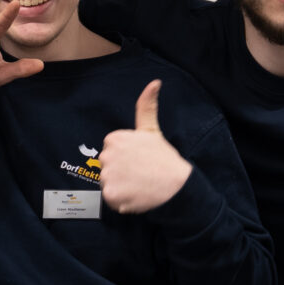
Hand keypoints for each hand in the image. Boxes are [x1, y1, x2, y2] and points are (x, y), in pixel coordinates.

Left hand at [99, 82, 193, 213]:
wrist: (176, 185)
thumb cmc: (164, 158)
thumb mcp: (152, 130)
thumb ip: (146, 106)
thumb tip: (154, 82)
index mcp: (113, 139)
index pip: (111, 153)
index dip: (125, 159)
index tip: (139, 160)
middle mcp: (107, 156)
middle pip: (107, 169)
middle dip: (121, 173)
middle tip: (140, 174)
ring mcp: (108, 177)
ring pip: (109, 185)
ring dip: (121, 188)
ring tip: (139, 185)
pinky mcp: (111, 195)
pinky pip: (111, 201)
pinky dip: (122, 202)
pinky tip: (136, 196)